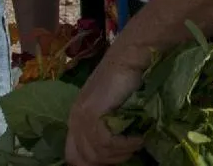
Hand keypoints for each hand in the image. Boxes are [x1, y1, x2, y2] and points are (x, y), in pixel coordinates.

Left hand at [66, 47, 148, 165]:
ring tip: (138, 143)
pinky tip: (138, 138)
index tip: (117, 156)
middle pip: (81, 159)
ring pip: (95, 154)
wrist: (131, 56)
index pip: (74, 155)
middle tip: (128, 153)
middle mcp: (74, 119)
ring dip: (120, 153)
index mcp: (76, 118)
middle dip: (106, 161)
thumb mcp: (113, 107)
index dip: (93, 162)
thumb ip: (107, 125)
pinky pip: (105, 143)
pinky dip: (125, 145)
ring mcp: (81, 116)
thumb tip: (114, 151)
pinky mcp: (91, 113)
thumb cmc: (128, 77)